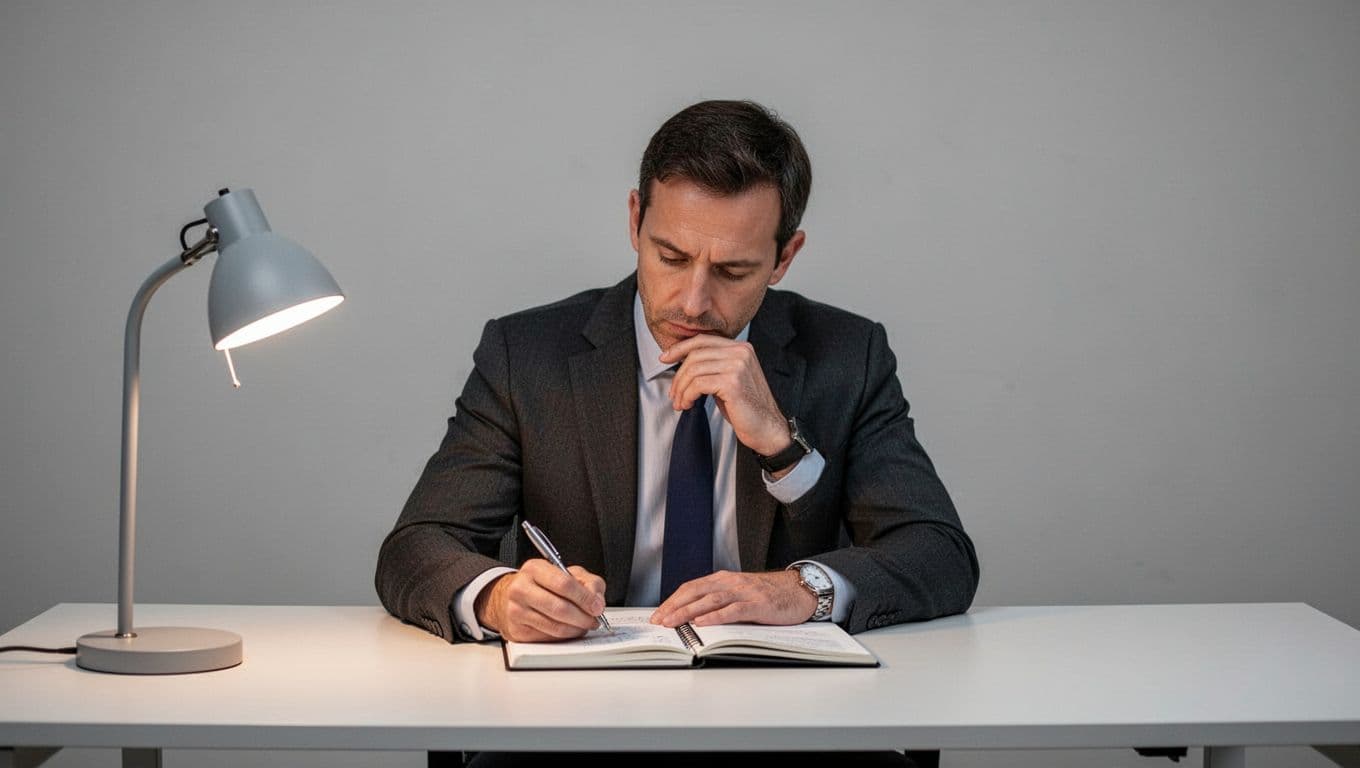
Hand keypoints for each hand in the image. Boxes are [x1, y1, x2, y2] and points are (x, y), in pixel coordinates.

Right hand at [475, 559, 605, 642]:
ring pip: (555, 627)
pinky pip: (548, 638)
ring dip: (576, 629)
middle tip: (594, 620)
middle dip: (583, 617)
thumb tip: (597, 601)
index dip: (585, 598)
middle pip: (560, 608)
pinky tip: (569, 630)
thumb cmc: (542, 585)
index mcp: (534, 569)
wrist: (509, 598)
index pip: (564, 584)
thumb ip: (588, 582)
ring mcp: (516, 611)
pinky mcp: (517, 631)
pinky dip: (564, 636)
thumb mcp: (567, 573)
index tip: (597, 607)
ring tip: (584, 625)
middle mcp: (521, 589)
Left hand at [648, 569, 815, 627]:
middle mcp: (731, 582)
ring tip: (674, 622)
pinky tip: (704, 623)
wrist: (800, 590)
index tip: (659, 614)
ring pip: (710, 600)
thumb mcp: (740, 594)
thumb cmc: (770, 595)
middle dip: (674, 607)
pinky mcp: (758, 604)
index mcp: (724, 579)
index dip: (673, 600)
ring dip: (689, 612)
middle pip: (696, 592)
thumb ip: (720, 601)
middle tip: (659, 620)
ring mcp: (745, 592)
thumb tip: (694, 618)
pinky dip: (716, 616)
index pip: (691, 588)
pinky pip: (734, 610)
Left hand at [660, 335, 791, 457]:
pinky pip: (698, 384)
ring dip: (681, 389)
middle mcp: (741, 352)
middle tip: (674, 394)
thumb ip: (712, 366)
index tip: (664, 358)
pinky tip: (688, 405)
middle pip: (695, 355)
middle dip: (678, 376)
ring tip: (681, 403)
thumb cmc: (746, 408)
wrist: (767, 428)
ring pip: (694, 370)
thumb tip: (682, 363)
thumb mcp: (728, 379)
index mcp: (741, 348)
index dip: (680, 348)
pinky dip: (687, 395)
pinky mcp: (732, 382)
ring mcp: (738, 366)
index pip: (703, 340)